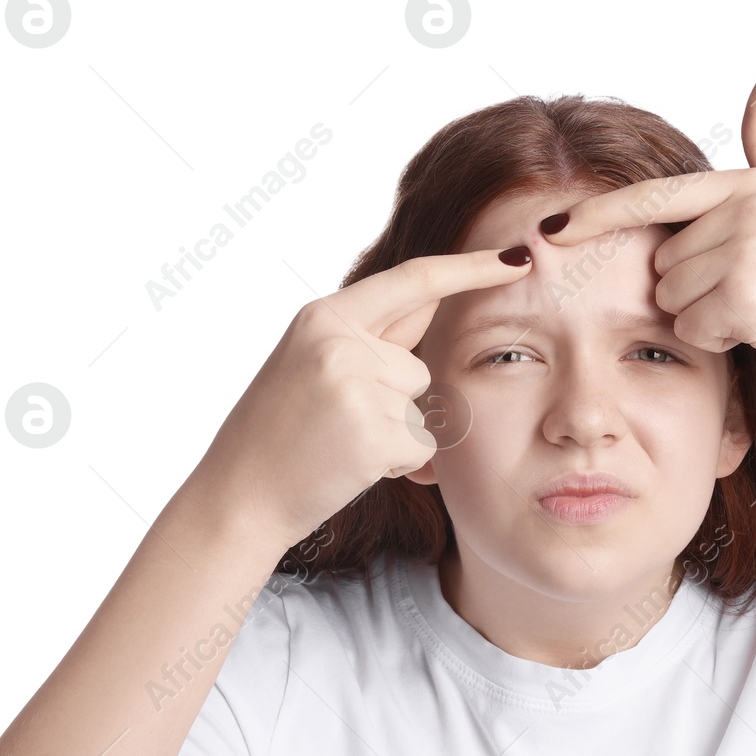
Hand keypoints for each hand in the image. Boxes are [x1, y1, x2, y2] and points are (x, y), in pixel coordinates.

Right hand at [186, 249, 532, 552]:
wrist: (239, 496)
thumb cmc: (277, 434)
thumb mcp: (310, 362)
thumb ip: (367, 337)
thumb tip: (434, 303)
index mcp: (324, 317)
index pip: (413, 280)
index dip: (468, 270)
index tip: (515, 259)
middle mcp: (341, 342)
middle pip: (416, 366)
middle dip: (392, 402)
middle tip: (332, 424)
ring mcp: (358, 386)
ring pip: (420, 408)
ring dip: (392, 433)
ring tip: (336, 443)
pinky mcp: (375, 433)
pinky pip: (422, 446)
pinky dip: (397, 465)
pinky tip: (350, 466)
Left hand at [539, 71, 755, 395]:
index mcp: (751, 184)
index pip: (657, 197)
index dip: (599, 216)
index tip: (551, 232)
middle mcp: (749, 205)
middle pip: (662, 260)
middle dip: (692, 288)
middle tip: (751, 296)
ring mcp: (748, 247)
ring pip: (671, 295)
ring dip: (704, 315)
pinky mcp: (746, 294)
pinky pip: (690, 326)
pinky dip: (718, 340)